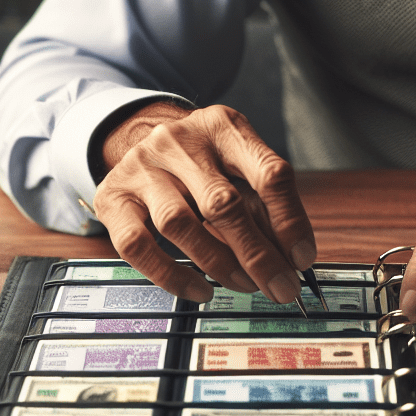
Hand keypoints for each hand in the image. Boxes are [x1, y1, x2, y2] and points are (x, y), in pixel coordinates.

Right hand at [91, 102, 315, 303]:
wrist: (138, 133)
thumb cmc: (201, 158)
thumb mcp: (237, 161)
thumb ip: (263, 201)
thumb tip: (293, 257)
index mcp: (223, 127)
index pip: (267, 173)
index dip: (290, 221)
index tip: (303, 258)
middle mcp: (179, 141)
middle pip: (224, 204)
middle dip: (258, 255)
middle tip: (281, 287)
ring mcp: (141, 166)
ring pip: (180, 224)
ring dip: (219, 264)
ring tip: (244, 285)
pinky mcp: (112, 196)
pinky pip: (137, 246)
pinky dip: (172, 275)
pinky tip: (200, 289)